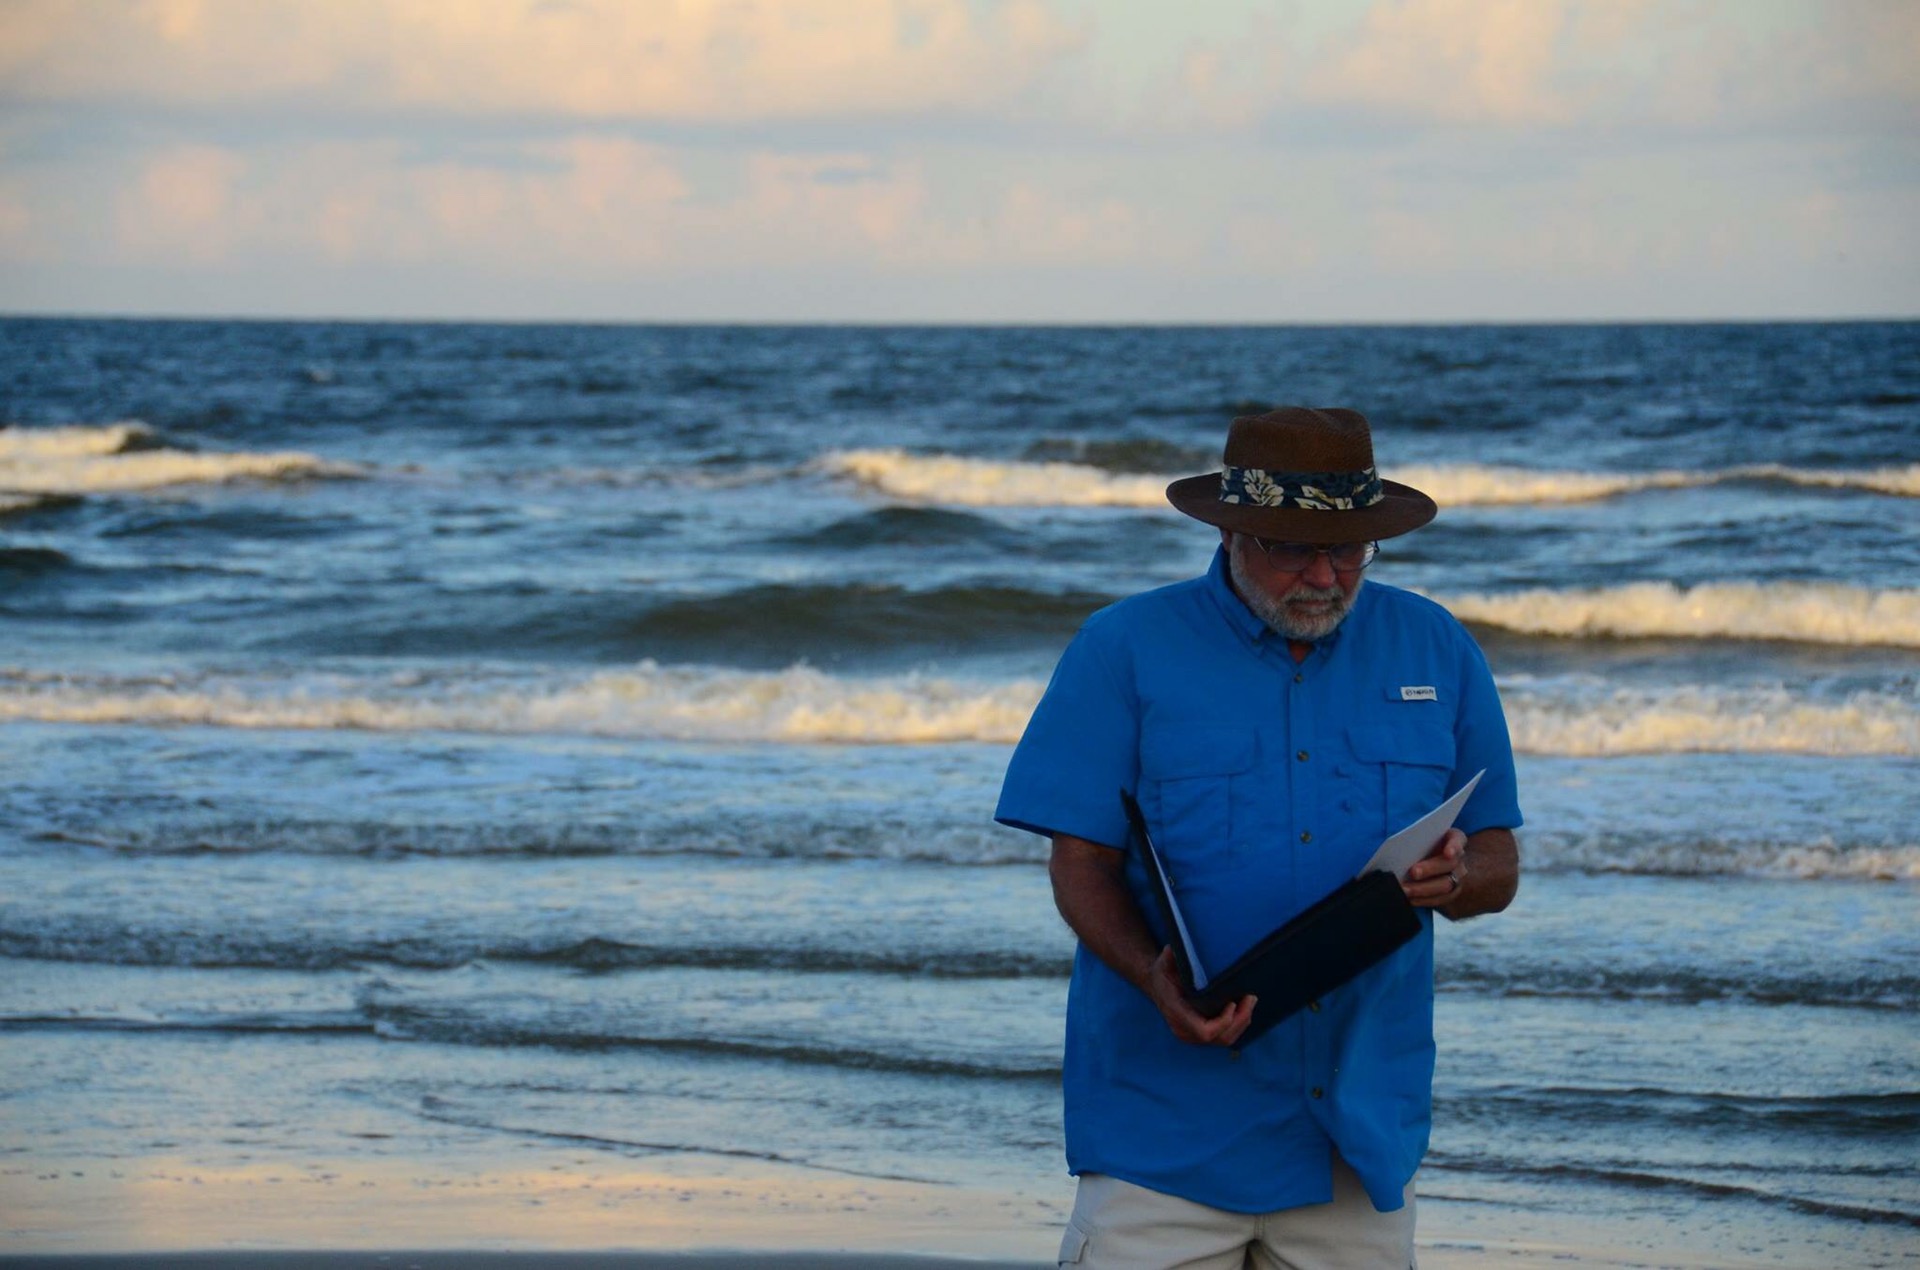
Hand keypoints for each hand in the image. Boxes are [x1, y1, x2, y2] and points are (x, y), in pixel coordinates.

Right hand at [1142, 946, 1257, 1046]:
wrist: (1157, 986)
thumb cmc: (1163, 973)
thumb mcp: (1164, 963)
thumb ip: (1169, 957)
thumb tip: (1173, 949)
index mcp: (1176, 1013)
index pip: (1204, 1031)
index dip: (1223, 1022)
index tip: (1233, 1003)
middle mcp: (1184, 1029)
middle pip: (1220, 1037)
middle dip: (1240, 1020)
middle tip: (1250, 998)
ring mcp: (1192, 1035)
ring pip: (1225, 1039)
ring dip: (1242, 1022)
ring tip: (1250, 1001)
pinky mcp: (1200, 1035)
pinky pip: (1223, 1036)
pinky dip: (1237, 1024)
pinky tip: (1243, 1008)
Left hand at [1403, 827, 1466, 908]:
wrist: (1440, 866)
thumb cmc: (1427, 846)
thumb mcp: (1425, 838)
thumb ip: (1416, 840)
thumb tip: (1397, 846)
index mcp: (1453, 840)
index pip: (1457, 840)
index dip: (1454, 846)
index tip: (1448, 853)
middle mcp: (1458, 859)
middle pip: (1449, 864)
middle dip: (1430, 869)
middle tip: (1413, 872)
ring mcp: (1456, 878)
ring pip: (1444, 885)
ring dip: (1423, 889)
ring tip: (1405, 890)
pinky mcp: (1450, 894)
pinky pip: (1439, 899)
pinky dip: (1423, 900)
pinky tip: (1410, 899)